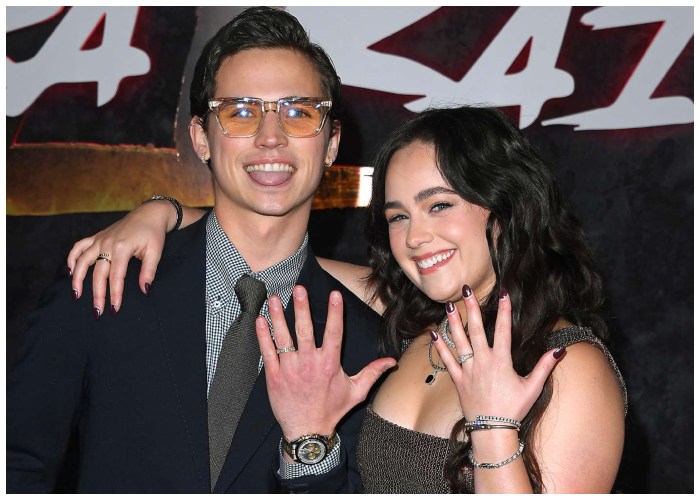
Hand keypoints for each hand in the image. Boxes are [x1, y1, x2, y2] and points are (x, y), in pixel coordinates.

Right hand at [66, 201, 172, 315]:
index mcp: (122, 247)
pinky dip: (72, 258)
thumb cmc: (153, 233)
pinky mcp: (97, 237)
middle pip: (98, 273)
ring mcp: (100, 239)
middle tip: (97, 312)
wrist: (149, 213)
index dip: (115, 294)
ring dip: (77, 279)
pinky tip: (70, 271)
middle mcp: (107, 243)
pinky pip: (79, 247)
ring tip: (76, 295)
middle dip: (97, 294)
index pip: (116, 276)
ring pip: (82, 261)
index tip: (114, 309)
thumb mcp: (156, 252)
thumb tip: (145, 290)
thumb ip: (149, 271)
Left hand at [256, 286, 395, 443]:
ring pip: (283, 337)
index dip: (335, 312)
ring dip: (278, 316)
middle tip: (299, 289)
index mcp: (329, 364)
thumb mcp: (356, 392)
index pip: (334, 332)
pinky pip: (267, 352)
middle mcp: (309, 363)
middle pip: (305, 330)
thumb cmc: (331, 410)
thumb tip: (391, 361)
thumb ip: (372, 373)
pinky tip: (260, 320)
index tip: (334, 294)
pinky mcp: (274, 376)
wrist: (307, 431)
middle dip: (302, 307)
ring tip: (275, 298)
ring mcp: (290, 369)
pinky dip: (263, 335)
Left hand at [432, 287, 564, 422]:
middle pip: (475, 329)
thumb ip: (544, 366)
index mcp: (501, 361)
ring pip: (459, 341)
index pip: (503, 330)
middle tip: (466, 290)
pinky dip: (440, 347)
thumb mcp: (533, 388)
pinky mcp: (458, 380)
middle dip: (472, 308)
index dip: (504, 310)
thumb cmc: (514, 409)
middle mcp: (482, 362)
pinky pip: (447, 360)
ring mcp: (468, 370)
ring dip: (453, 322)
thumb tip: (559, 349)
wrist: (493, 430)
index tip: (504, 294)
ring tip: (449, 306)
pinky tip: (434, 334)